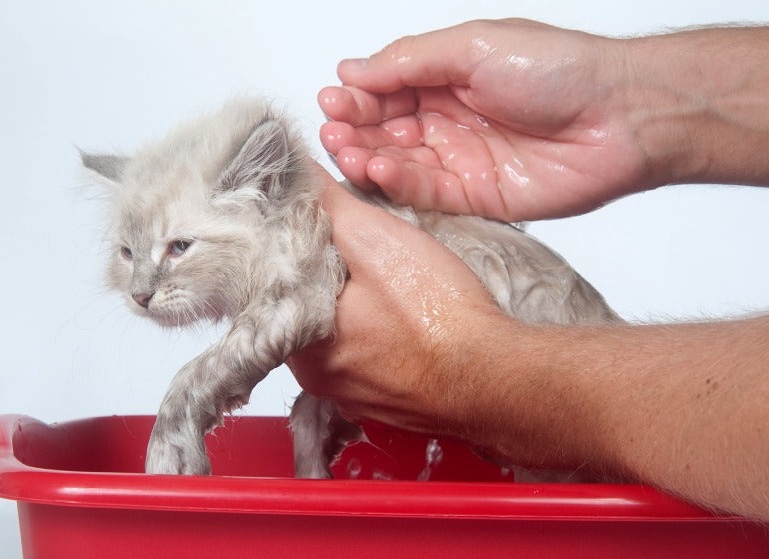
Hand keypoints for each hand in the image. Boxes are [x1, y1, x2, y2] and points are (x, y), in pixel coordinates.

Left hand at [289, 170, 513, 443]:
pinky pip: (367, 362)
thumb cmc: (439, 314)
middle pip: (302, 312)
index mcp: (299, 341)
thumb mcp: (377, 238)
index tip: (311, 228)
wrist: (495, 375)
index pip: (272, 286)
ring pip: (335, 339)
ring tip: (380, 283)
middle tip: (352, 252)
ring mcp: (351, 395)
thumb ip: (328, 205)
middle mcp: (316, 377)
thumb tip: (293, 174)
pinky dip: (377, 339)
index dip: (291, 250)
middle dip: (322, 280)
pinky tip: (402, 319)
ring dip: (350, 311)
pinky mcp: (385, 403)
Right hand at [319, 19, 654, 221]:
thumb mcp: (473, 46)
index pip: (385, 91)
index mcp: (446, 78)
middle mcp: (449, 120)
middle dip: (354, 130)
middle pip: (384, 130)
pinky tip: (379, 168)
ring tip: (348, 152)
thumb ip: (409, 61)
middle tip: (334, 132)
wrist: (620, 116)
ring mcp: (460, 159)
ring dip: (367, 158)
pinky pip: (425, 193)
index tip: (333, 100)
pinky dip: (397, 183)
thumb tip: (353, 70)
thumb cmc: (559, 69)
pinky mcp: (475, 197)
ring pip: (398, 164)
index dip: (356, 97)